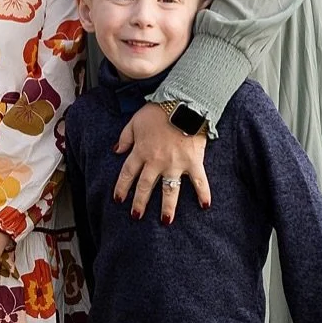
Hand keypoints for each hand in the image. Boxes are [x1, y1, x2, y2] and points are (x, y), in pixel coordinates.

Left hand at [114, 103, 210, 222]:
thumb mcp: (135, 121)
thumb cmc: (158, 110)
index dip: (122, 187)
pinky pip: (199, 181)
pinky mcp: (193, 162)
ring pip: (169, 190)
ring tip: (165, 220)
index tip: (118, 199)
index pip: (128, 173)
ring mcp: (175, 163)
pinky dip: (203, 193)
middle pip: (145, 186)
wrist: (182, 102)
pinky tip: (205, 206)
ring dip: (167, 206)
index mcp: (141, 151)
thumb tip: (116, 150)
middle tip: (136, 216)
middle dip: (139, 203)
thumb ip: (125, 137)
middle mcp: (156, 161)